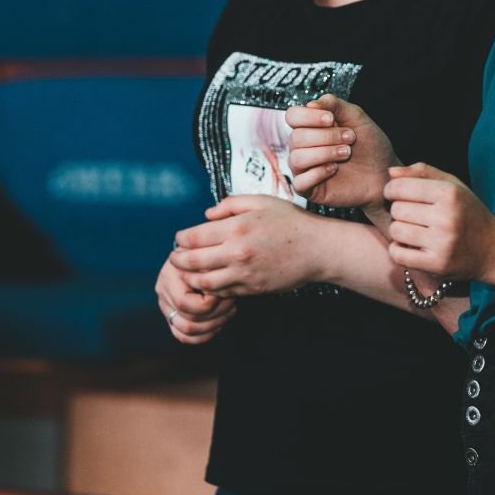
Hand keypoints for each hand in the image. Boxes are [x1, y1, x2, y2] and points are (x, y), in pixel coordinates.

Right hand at [155, 251, 235, 343]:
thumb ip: (211, 269)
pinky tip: (220, 323)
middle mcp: (163, 292)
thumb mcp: (210, 254)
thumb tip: (219, 290)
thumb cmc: (209, 250)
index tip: (226, 291)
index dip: (209, 303)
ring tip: (230, 311)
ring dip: (213, 326)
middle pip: (187, 322)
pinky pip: (184, 337)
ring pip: (185, 332)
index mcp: (169, 276)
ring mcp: (166, 306)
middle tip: (233, 303)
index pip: (184, 304)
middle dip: (216, 315)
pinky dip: (204, 335)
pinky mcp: (173, 316)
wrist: (200, 250)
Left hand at [169, 195, 326, 295]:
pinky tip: (212, 281)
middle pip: (192, 262)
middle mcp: (236, 253)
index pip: (193, 237)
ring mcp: (244, 274)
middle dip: (179, 260)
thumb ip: (230, 204)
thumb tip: (206, 215)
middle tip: (176, 258)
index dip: (180, 239)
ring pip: (203, 282)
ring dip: (192, 277)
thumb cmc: (291, 221)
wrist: (318, 249)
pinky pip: (222, 292)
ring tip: (191, 272)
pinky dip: (212, 289)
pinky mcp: (251, 289)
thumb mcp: (261, 201)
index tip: (180, 239)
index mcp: (236, 227)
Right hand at [285, 95, 398, 210]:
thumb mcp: (356, 117)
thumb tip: (311, 104)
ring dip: (325, 153)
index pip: (292, 116)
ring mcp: (304, 169)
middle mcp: (303, 147)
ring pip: (296, 158)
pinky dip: (317, 173)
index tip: (331, 119)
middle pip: (296, 138)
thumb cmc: (370, 145)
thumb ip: (334, 104)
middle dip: (326, 136)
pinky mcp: (309, 189)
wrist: (383, 171)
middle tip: (350, 138)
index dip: (308, 116)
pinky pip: (299, 182)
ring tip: (346, 153)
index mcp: (310, 127)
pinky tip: (334, 169)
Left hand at [384, 163, 494, 282]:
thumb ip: (422, 172)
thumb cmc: (468, 212)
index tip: (397, 195)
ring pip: (396, 231)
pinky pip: (398, 254)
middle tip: (411, 214)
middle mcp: (446, 217)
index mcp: (449, 193)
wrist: (493, 249)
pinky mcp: (437, 264)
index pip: (399, 187)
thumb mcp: (452, 185)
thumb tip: (390, 173)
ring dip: (399, 230)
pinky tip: (410, 246)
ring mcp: (442, 243)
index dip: (392, 190)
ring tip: (412, 229)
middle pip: (396, 210)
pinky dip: (399, 250)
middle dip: (398, 211)